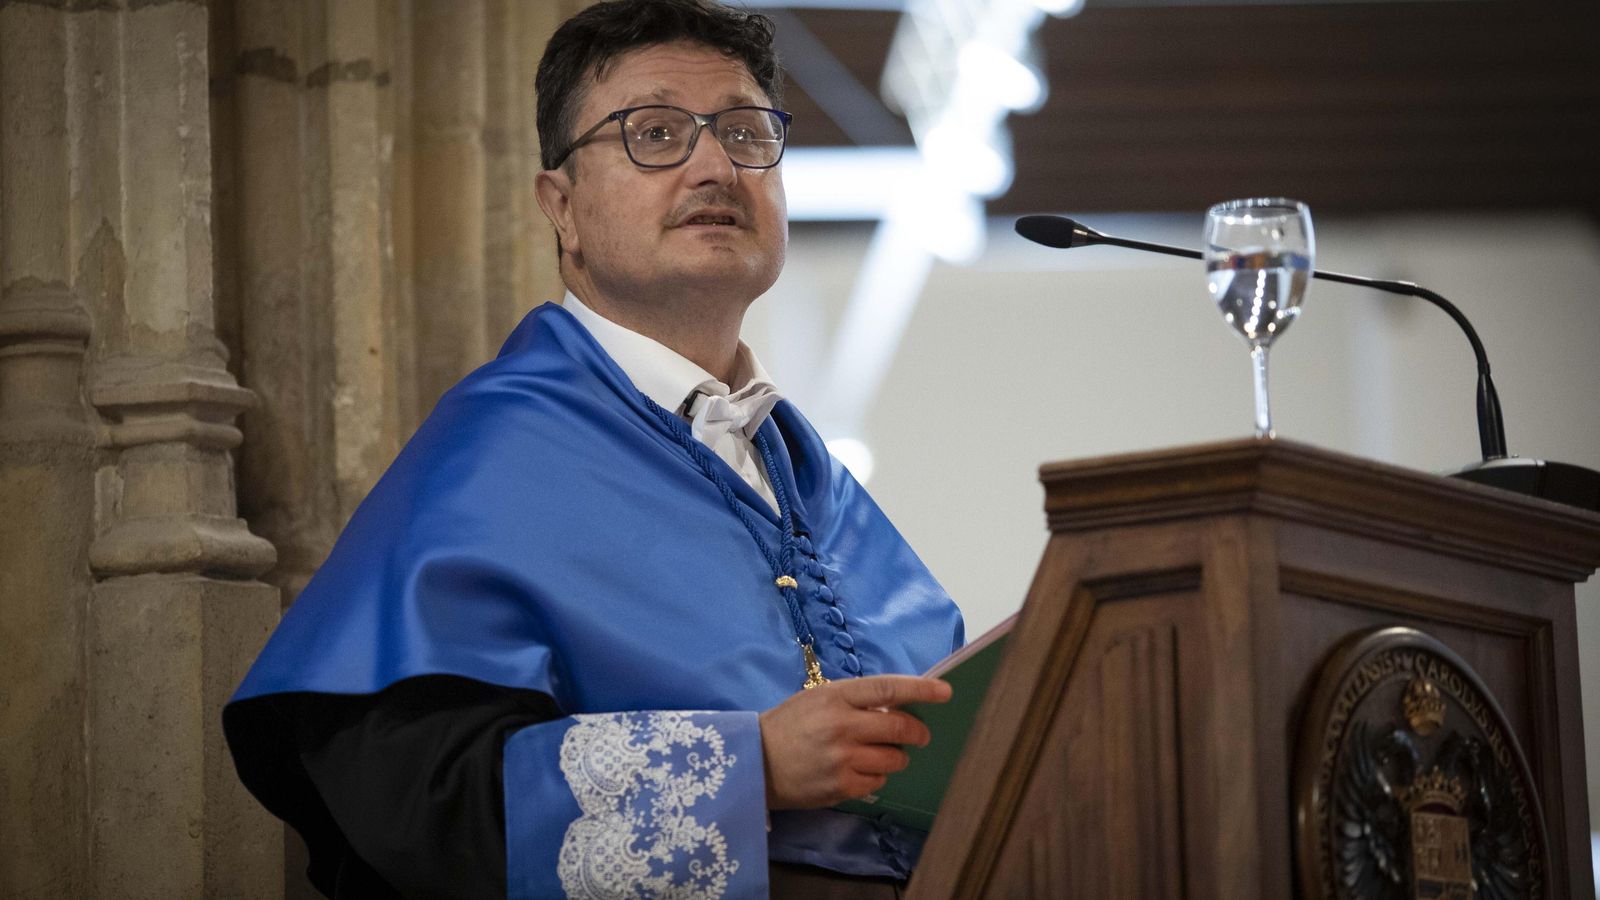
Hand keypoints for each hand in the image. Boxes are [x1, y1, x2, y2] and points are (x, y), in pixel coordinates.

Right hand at [758, 674, 952, 809]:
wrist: (754, 761)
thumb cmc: (788, 725)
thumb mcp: (817, 699)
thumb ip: (854, 700)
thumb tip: (897, 706)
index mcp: (835, 697)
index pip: (887, 688)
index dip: (920, 690)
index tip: (945, 691)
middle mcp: (841, 726)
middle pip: (899, 728)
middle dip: (917, 731)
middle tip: (920, 734)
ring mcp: (842, 759)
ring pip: (894, 759)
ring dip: (896, 756)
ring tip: (879, 754)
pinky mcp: (840, 787)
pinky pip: (878, 782)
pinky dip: (876, 776)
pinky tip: (860, 771)